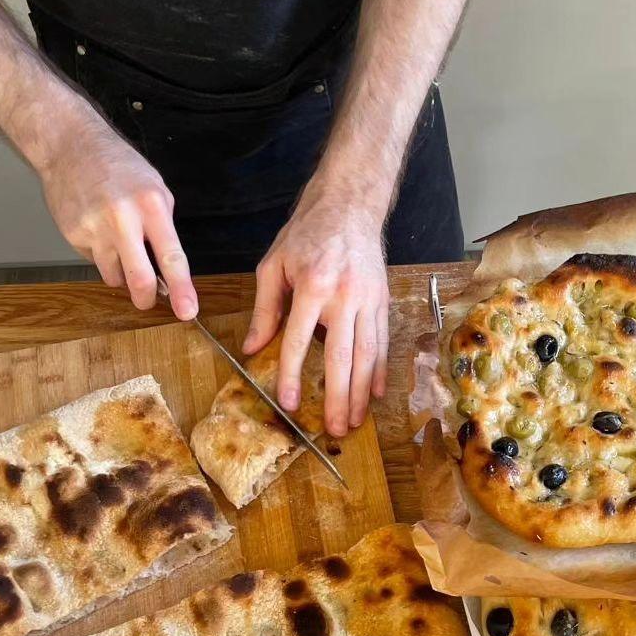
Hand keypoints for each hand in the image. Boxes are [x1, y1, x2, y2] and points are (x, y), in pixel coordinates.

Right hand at [39, 117, 197, 320]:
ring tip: (119, 245)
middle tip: (148, 300)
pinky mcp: (74, 234)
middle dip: (145, 299)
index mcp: (152, 205)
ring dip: (120, 273)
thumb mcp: (155, 187)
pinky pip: (93, 260)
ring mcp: (95, 228)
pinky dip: (100, 254)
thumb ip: (163, 225)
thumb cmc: (120, 166)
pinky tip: (98, 230)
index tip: (187, 311)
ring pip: (113, 275)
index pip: (172, 256)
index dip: (181, 288)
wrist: (71, 146)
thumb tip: (169, 266)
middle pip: (138, 278)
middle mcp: (123, 219)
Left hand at [243, 179, 389, 436]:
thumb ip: (264, 308)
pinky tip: (375, 394)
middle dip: (337, 396)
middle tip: (335, 429)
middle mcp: (344, 296)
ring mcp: (368, 299)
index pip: (298, 339)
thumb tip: (251, 347)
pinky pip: (382, 342)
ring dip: (360, 392)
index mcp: (312, 285)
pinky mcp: (383, 300)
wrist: (351, 205)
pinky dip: (380, 370)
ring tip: (354, 420)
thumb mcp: (274, 264)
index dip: (292, 374)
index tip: (289, 402)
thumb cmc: (307, 233)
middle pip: (341, 356)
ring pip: (367, 354)